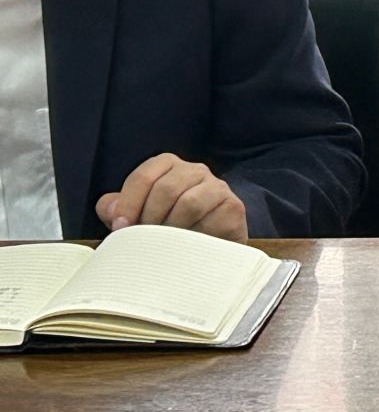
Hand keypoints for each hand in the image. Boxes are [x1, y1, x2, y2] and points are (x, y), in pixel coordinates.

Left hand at [95, 154, 248, 241]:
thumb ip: (116, 209)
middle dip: (150, 217)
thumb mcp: (138, 215)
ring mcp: (217, 187)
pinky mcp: (233, 207)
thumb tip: (110, 209)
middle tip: (145, 238)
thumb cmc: (168, 226)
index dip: (128, 203)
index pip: (144, 176)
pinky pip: (211, 220)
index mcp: (168, 166)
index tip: (120, 227)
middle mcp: (195, 170)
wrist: (209, 245)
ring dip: (172, 228)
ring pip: (189, 203)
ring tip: (166, 243)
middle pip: (166, 188)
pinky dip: (196, 235)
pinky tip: (190, 244)